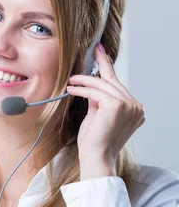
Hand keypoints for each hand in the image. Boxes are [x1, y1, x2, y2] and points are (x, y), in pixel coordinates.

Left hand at [66, 43, 145, 179]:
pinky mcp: (117, 106)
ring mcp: (129, 106)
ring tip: (71, 80)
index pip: (118, 83)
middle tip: (89, 53)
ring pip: (102, 85)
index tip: (101, 50)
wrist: (95, 156)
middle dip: (97, 68)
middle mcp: (135, 106)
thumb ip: (98, 99)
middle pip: (112, 81)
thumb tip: (92, 84)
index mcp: (134, 109)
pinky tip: (71, 89)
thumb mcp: (98, 114)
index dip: (108, 65)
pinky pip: (95, 92)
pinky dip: (82, 89)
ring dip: (84, 81)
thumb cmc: (95, 140)